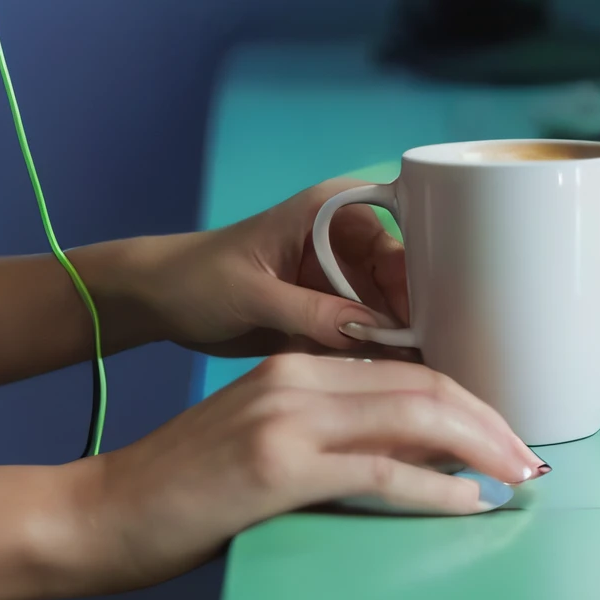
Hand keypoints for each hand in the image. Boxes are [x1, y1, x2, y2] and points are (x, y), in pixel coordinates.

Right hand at [65, 350, 543, 592]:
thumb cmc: (178, 492)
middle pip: (419, 383)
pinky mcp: (276, 467)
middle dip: (488, 419)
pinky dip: (434, 487)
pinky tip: (468, 503)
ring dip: (478, 447)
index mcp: (291, 368)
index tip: (504, 433)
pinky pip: (378, 470)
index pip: (403, 367)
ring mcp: (284, 420)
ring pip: (410, 416)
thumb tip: (404, 464)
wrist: (103, 511)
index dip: (466, 398)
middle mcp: (293, 380)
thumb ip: (321, 441)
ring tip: (518, 476)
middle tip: (531, 456)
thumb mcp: (256, 444)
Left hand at [98, 179, 410, 359]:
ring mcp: (338, 281)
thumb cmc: (198, 278)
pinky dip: (379, 358)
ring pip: (390, 311)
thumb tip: (375, 333)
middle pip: (402, 278)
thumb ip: (312, 311)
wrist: (161, 303)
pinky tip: (396, 387)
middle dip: (418, 317)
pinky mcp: (329, 316)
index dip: (418, 274)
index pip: (396, 234)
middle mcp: (344, 241)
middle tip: (438, 361)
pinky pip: (367, 336)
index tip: (433, 319)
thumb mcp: (254, 293)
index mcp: (330, 211)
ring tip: (427, 382)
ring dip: (404, 343)